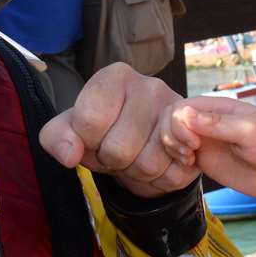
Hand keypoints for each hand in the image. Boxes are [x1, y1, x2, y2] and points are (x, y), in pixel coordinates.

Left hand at [40, 62, 195, 196]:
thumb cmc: (104, 131)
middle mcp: (151, 85)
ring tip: (136, 155)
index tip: (92, 136)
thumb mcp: (70, 131)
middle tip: (116, 150)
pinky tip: (158, 162)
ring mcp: (179, 111)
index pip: (89, 120)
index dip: (85, 142)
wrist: (145, 143)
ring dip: (135, 172)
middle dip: (111, 161)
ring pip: (147, 165)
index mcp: (115, 76)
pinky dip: (159, 180)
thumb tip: (69, 155)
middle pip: (119, 149)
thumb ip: (57, 138)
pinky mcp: (199, 137)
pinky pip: (172, 175)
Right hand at [166, 97, 255, 202]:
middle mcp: (206, 122)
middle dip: (171, 135)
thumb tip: (185, 114)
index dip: (178, 123)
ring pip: (171, 137)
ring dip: (171, 147)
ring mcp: (203, 141)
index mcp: (217, 108)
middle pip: (171, 119)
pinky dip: (174, 159)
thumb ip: (218, 124)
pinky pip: (178, 155)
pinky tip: (188, 167)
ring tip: (187, 160)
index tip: (193, 142)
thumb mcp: (249, 131)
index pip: (182, 106)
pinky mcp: (203, 160)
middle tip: (188, 152)